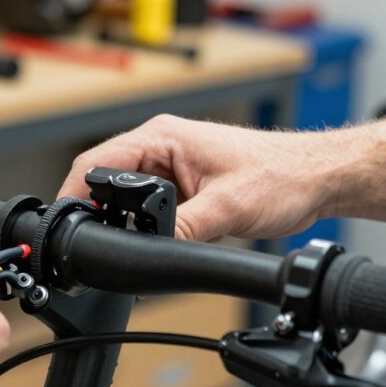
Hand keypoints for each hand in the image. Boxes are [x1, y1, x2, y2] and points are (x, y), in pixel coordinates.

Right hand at [58, 115, 335, 240]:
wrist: (315, 179)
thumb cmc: (282, 176)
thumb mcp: (227, 207)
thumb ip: (183, 229)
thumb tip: (151, 250)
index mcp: (162, 136)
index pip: (97, 161)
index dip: (75, 191)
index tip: (70, 220)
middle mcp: (160, 146)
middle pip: (103, 177)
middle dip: (92, 208)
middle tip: (90, 238)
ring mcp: (169, 165)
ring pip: (122, 193)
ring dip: (116, 216)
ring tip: (113, 240)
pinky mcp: (179, 184)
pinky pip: (144, 204)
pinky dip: (138, 222)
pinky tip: (140, 238)